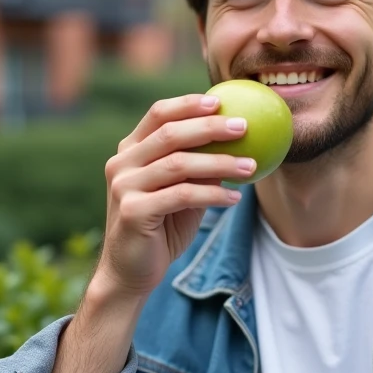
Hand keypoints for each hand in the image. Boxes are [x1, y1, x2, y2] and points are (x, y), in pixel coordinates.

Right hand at [94, 93, 255, 298]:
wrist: (130, 271)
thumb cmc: (162, 227)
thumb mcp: (181, 191)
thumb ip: (197, 166)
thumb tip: (238, 141)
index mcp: (130, 151)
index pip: (158, 114)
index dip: (189, 104)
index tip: (221, 101)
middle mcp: (122, 163)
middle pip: (170, 133)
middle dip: (210, 127)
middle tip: (243, 127)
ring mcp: (124, 186)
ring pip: (178, 164)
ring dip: (220, 163)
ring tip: (251, 166)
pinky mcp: (132, 211)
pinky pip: (182, 195)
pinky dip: (212, 194)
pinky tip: (235, 197)